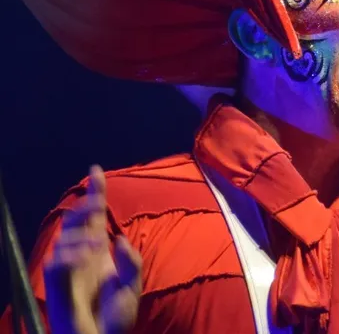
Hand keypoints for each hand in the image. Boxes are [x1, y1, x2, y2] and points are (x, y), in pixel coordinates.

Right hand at [43, 166, 140, 333]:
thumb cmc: (116, 315)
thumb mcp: (132, 284)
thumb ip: (131, 261)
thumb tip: (118, 238)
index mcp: (101, 251)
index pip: (97, 215)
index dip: (96, 192)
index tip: (96, 170)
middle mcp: (84, 254)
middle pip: (79, 218)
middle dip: (87, 205)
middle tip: (96, 202)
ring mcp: (69, 267)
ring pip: (67, 236)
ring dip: (82, 233)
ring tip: (97, 243)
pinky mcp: (58, 282)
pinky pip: (58, 261)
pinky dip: (71, 254)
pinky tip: (86, 256)